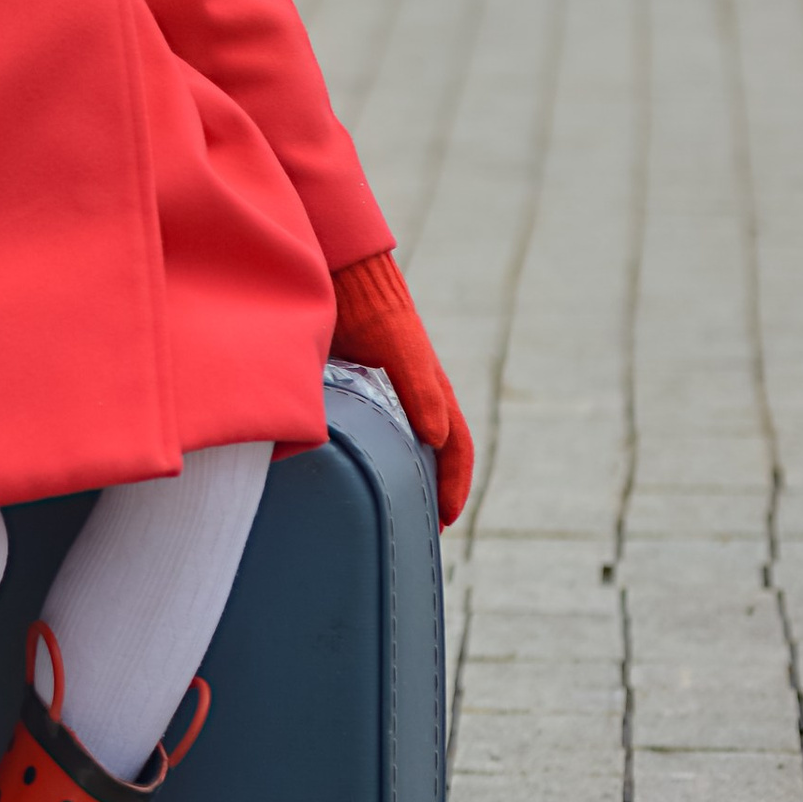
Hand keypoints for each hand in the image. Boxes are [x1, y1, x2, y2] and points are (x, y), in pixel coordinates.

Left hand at [331, 251, 473, 527]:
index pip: (456, 449)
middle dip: (432, 489)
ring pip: (404, 441)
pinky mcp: (359, 385)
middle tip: (419, 526)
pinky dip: (373, 453)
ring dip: (404, 474)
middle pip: (433, 452)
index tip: (445, 519)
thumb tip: (436, 440)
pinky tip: (351, 467)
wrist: (347, 276)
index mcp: (434, 392)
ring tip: (388, 506)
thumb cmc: (379, 310)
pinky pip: (374, 428)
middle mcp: (415, 395)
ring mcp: (389, 390)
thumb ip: (420, 390)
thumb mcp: (402, 350)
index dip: (454, 485)